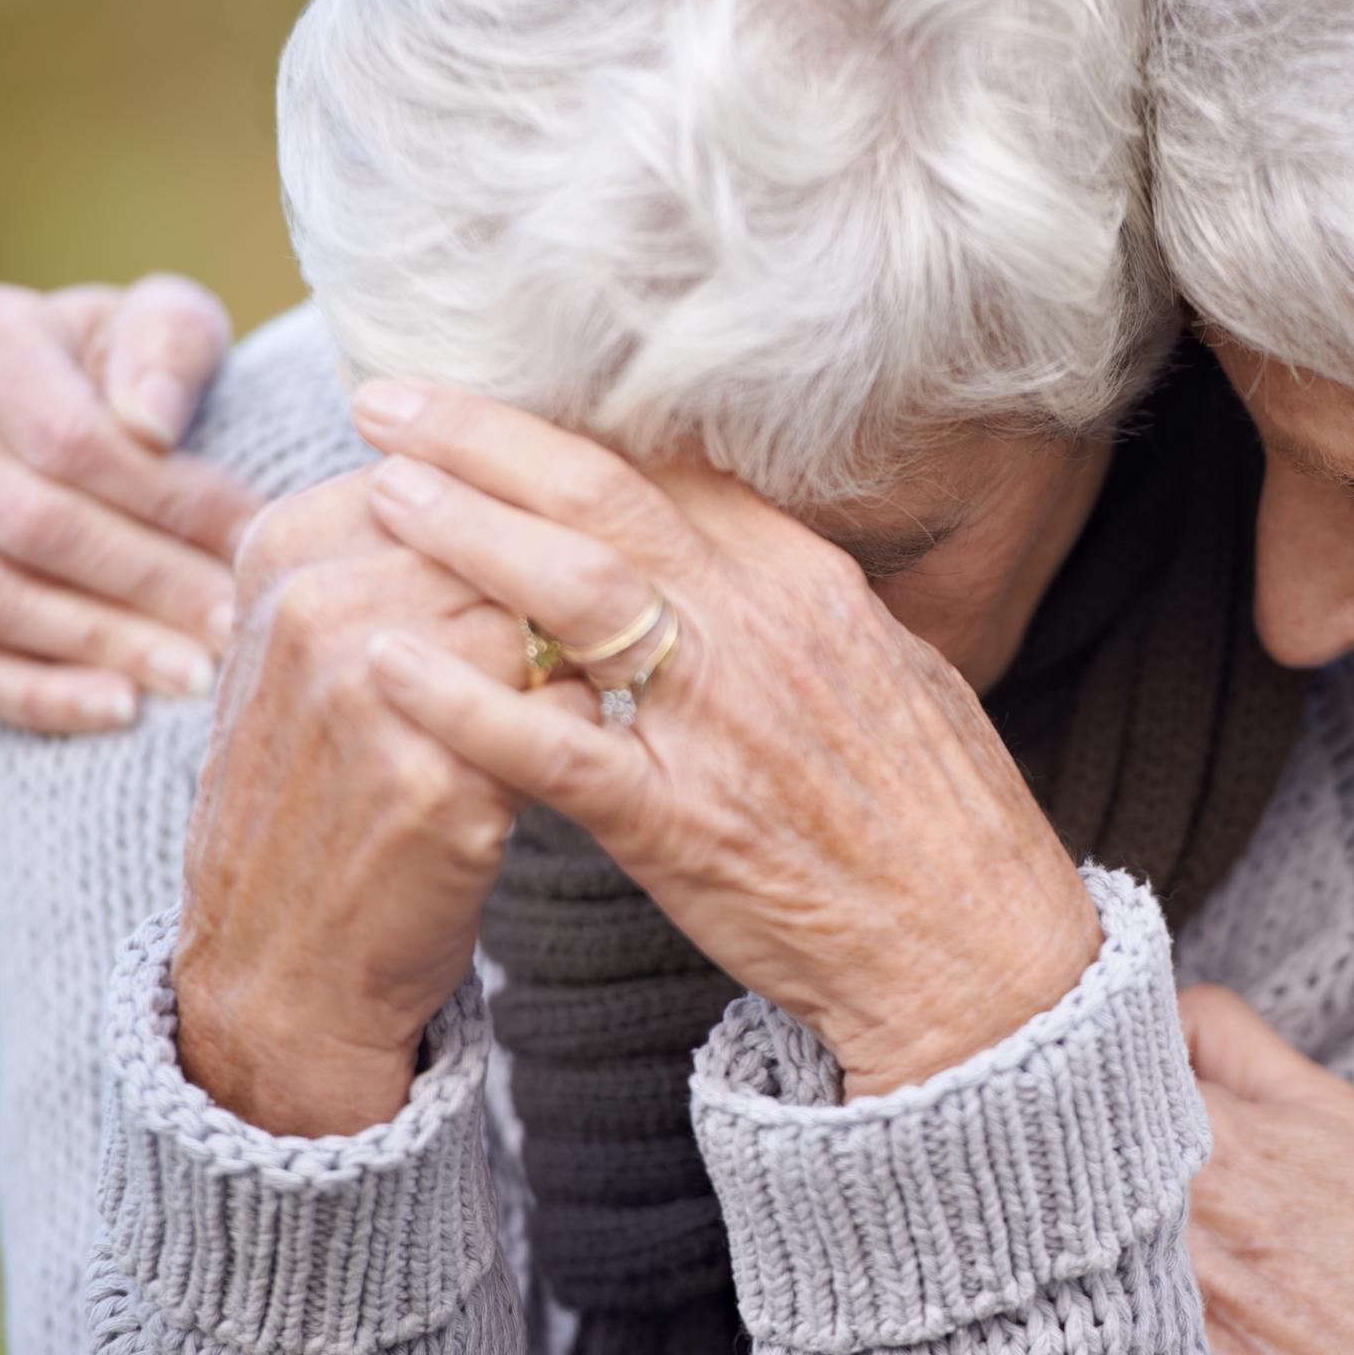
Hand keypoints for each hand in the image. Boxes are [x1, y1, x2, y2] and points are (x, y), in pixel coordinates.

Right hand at [0, 275, 261, 730]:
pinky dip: (44, 696)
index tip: (256, 541)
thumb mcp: (168, 323)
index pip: (70, 442)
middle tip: (236, 624)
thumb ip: (168, 345)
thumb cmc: (144, 367)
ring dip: (104, 645)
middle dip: (147, 582)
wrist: (85, 411)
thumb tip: (149, 422)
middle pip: (33, 525)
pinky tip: (124, 710)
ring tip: (199, 674)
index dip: (171, 500)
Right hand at [173, 469, 571, 1136]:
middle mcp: (315, 601)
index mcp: (287, 547)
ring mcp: (368, 686)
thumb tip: (538, 464)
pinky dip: (598, 725)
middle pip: (514, 531)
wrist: (283, 956)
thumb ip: (401, 549)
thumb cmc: (331, 784)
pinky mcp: (430, 777)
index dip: (542, 510)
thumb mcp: (326, 645)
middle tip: (630, 614)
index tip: (587, 548)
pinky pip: (565, 713)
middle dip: (583, 574)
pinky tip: (603, 749)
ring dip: (601, 644)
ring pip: (549, 613)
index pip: (462, 471)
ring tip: (616, 682)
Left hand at [346, 381, 1104, 1097]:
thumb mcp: (903, 680)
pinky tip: (383, 670)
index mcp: (815, 589)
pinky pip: (551, 746)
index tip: (490, 400)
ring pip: (575, 591)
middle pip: (608, 497)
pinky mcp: (680, 820)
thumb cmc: (949, 828)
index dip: (570, 426)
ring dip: (465, 532)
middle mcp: (764, 630)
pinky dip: (461, 703)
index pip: (675, 474)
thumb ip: (816, 615)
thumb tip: (761, 566)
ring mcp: (720, 720)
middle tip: (390, 401)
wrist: (975, 954)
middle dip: (487, 439)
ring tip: (378, 494)